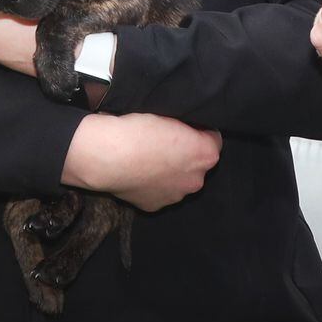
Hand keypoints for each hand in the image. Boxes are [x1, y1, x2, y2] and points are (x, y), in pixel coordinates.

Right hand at [62, 112, 220, 211]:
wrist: (108, 156)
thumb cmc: (139, 131)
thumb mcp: (169, 115)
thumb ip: (186, 126)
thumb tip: (186, 131)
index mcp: (206, 154)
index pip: (213, 138)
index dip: (199, 131)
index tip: (184, 126)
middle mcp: (197, 180)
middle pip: (197, 164)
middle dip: (186, 156)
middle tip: (164, 144)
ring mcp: (176, 196)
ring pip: (178, 181)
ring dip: (170, 172)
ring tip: (147, 159)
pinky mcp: (155, 206)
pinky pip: (159, 192)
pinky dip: (152, 184)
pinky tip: (138, 173)